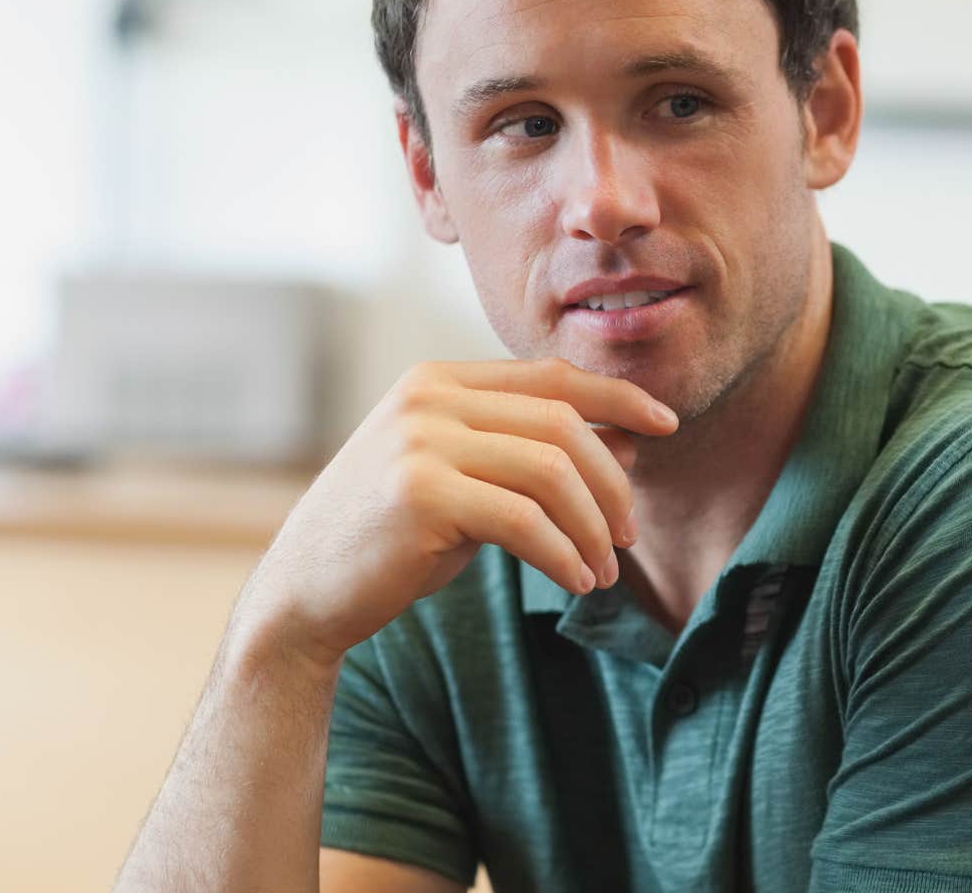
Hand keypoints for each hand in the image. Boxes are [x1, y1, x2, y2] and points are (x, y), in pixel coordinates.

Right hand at [235, 359, 678, 666]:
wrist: (304, 594)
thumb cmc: (396, 539)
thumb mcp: (471, 482)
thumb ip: (537, 454)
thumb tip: (632, 440)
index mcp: (440, 380)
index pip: (553, 377)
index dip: (618, 397)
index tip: (667, 425)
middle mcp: (429, 398)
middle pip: (563, 424)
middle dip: (612, 481)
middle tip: (629, 534)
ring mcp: (420, 441)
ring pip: (552, 471)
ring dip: (593, 526)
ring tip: (604, 570)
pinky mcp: (420, 494)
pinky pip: (525, 520)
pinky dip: (564, 553)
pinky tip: (577, 581)